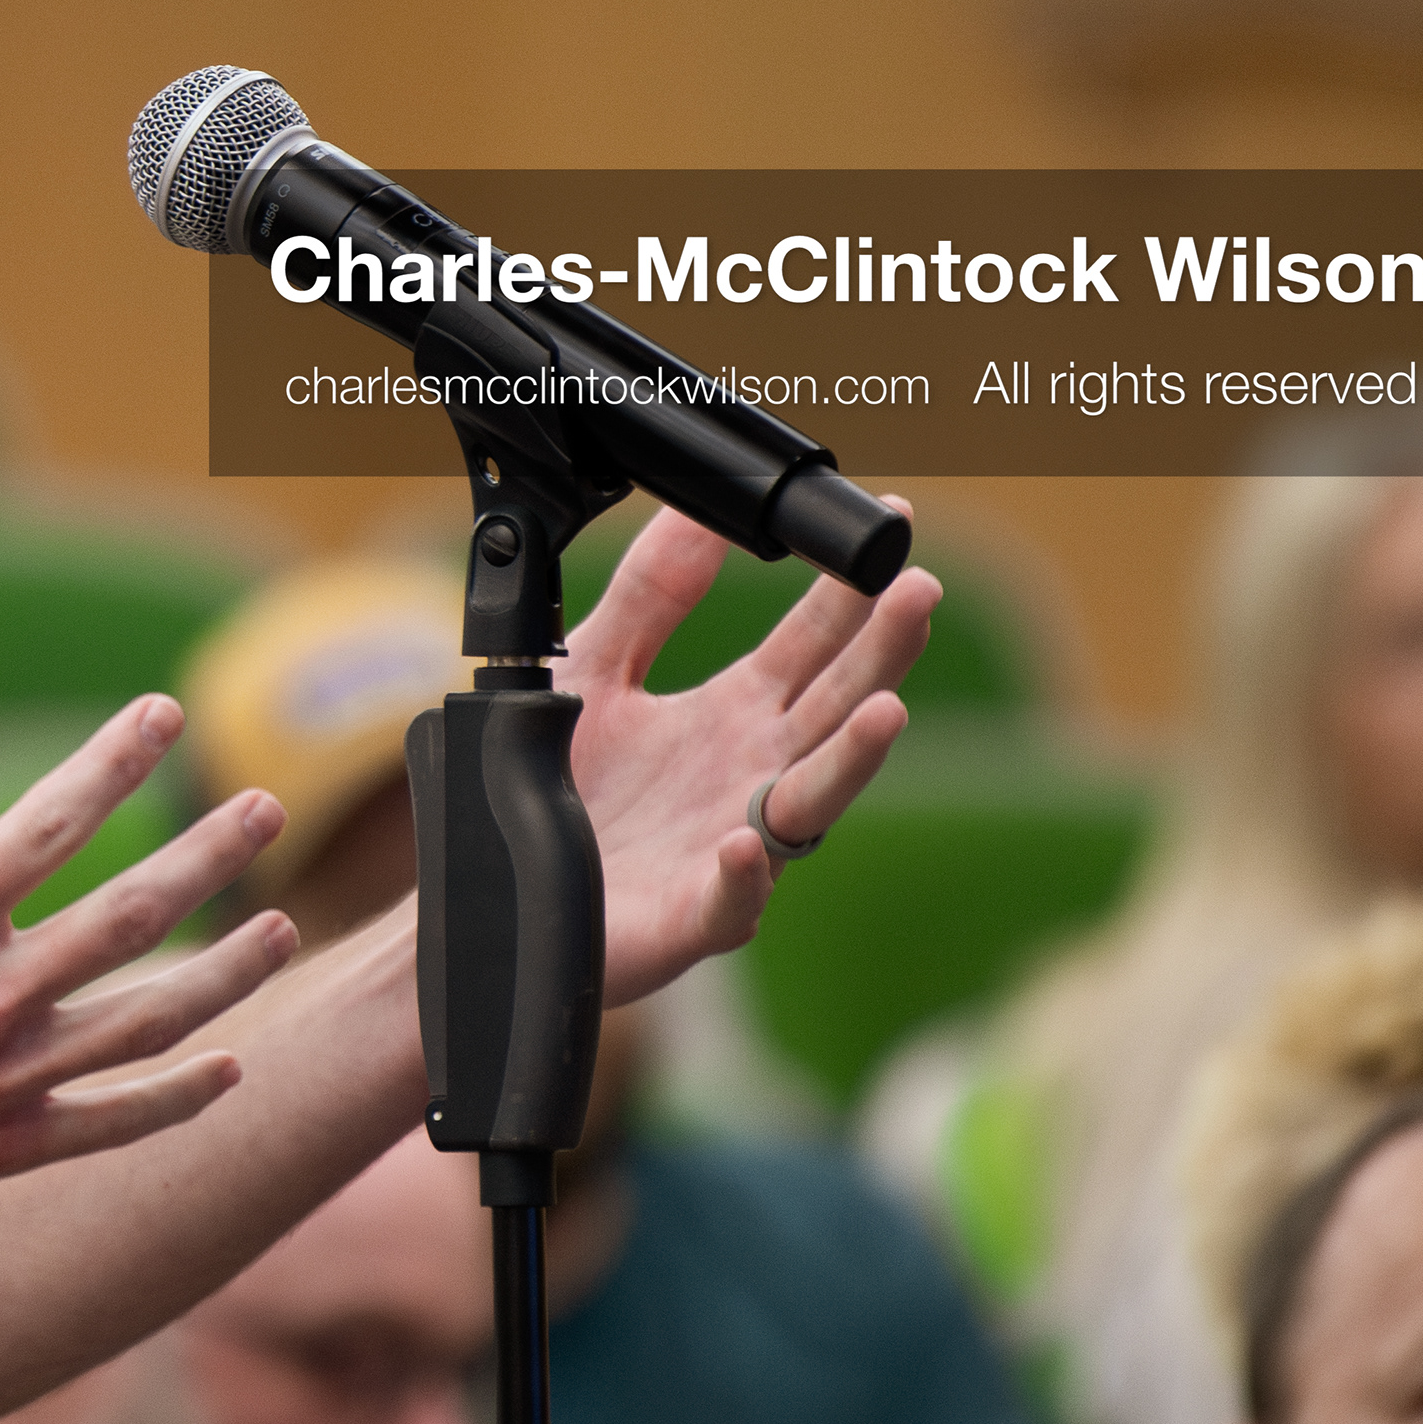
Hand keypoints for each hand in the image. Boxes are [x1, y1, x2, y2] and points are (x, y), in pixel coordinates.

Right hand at [0, 696, 300, 1259]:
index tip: (164, 715)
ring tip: (284, 931)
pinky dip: (176, 1099)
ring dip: (225, 973)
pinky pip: (112, 1124)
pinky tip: (226, 1069)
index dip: (114, 762)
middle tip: (265, 808)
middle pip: (127, 914)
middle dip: (207, 854)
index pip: (48, 824)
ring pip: (145, 1021)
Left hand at [558, 503, 939, 1001]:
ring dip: (851, 760)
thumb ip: (648, 595)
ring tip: (887, 712)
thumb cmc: (563, 789)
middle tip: (918, 592)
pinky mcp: (692, 913)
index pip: (811, 645)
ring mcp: (733, 847)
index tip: (895, 527)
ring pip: (811, 802)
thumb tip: (696, 510)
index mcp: (732, 717)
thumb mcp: (594, 670)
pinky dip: (743, 874)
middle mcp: (750, 776)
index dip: (852, 590)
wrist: (505, 889)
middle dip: (882, 652)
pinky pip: (731, 897)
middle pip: (835, 707)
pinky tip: (743, 842)